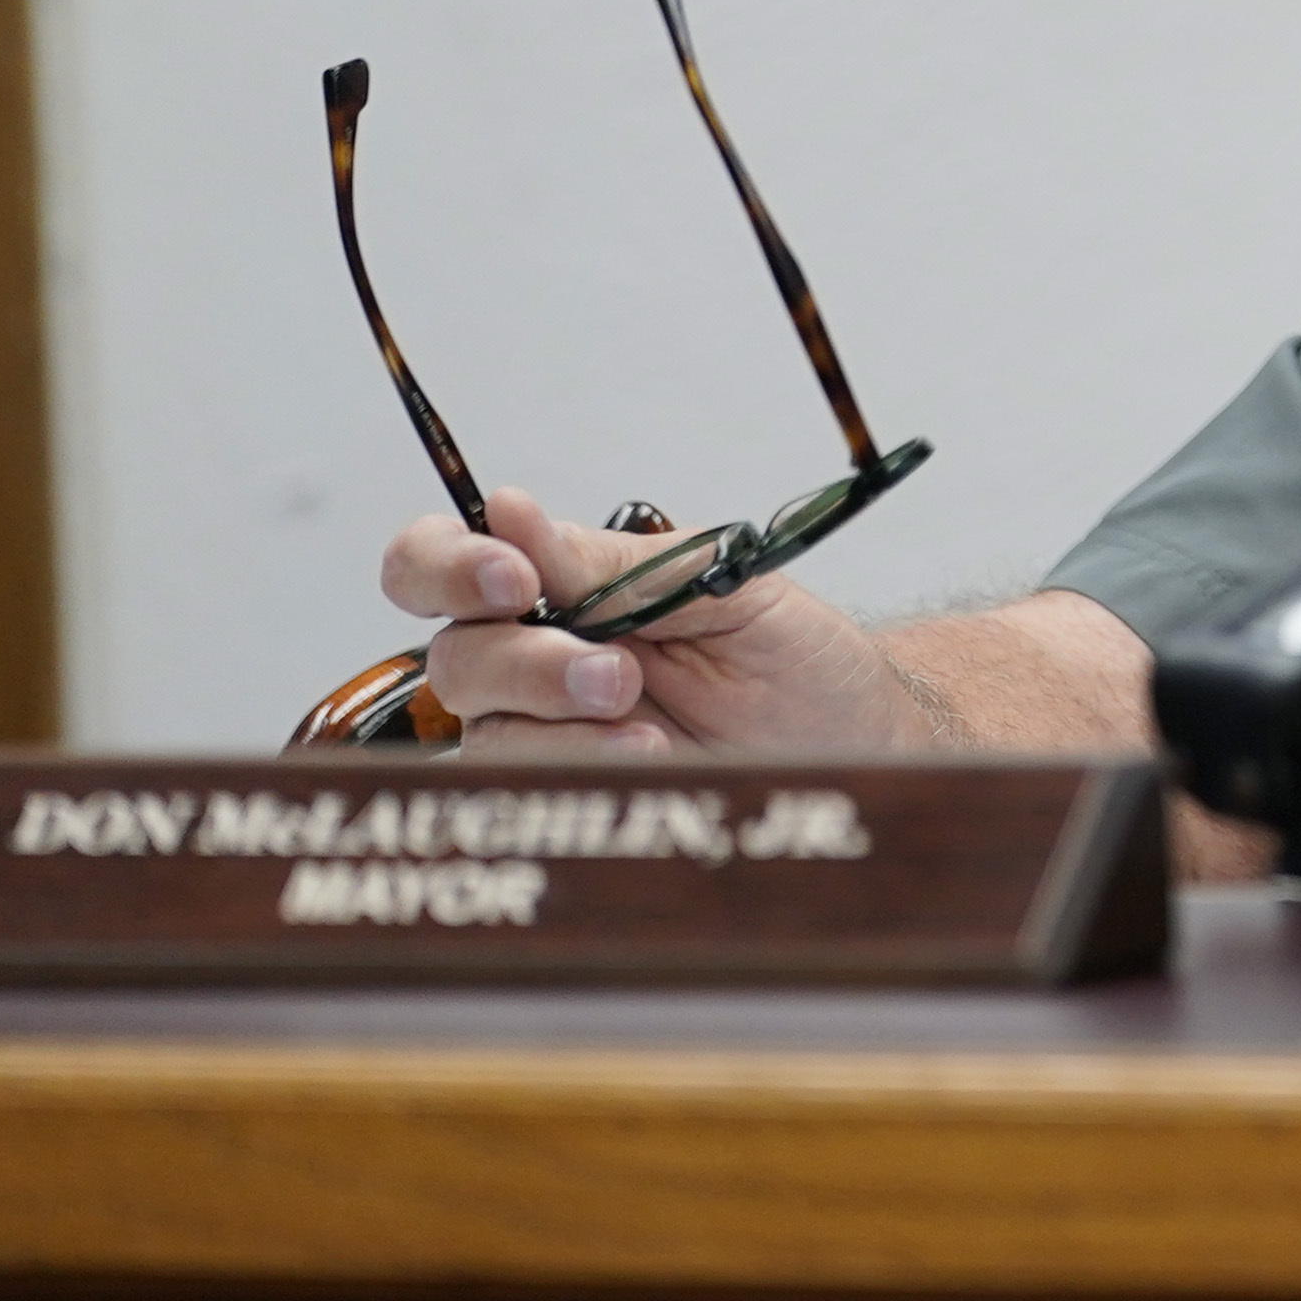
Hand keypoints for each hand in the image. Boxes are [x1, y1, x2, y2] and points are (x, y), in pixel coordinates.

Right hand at [382, 488, 934, 758]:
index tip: (512, 577)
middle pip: (455, 652)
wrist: (855, 745)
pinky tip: (647, 754)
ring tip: (646, 717)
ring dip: (558, 715)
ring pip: (482, 722)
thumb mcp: (724, 584)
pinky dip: (579, 762)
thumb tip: (506, 511)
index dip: (448, 565)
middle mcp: (539, 652)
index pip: (445, 561)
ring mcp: (549, 728)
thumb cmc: (798, 658)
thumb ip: (613, 563)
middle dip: (526, 659)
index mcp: (566, 583)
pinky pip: (523, 780)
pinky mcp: (569, 789)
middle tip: (615, 672)